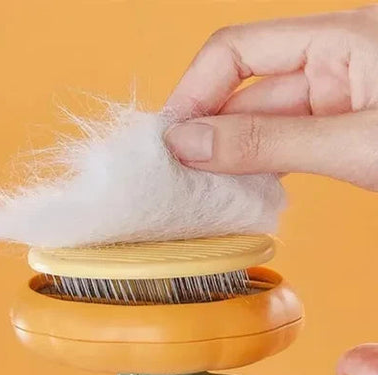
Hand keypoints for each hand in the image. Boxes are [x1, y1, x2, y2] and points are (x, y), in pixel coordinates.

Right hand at [164, 6, 377, 190]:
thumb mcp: (354, 144)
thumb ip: (269, 142)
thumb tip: (189, 143)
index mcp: (341, 37)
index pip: (237, 48)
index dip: (195, 91)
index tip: (170, 137)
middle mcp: (333, 61)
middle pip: (244, 91)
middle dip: (207, 131)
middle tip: (177, 171)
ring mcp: (336, 98)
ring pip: (260, 121)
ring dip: (229, 154)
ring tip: (201, 185)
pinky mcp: (337, 131)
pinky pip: (280, 142)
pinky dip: (257, 165)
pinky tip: (236, 186)